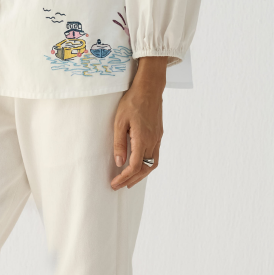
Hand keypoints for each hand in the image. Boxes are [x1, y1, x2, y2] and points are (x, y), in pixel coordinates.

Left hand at [111, 57, 166, 189]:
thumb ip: (119, 143)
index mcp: (142, 139)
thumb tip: (119, 162)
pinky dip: (147, 165)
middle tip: (119, 186)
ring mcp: (157, 138)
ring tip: (129, 180)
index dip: (124, 178)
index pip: (134, 166)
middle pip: (144, 169)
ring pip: (152, 164)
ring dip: (141, 175)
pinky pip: (155, 156)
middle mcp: (153, 142)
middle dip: (131, 180)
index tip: (114, 183)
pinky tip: (139, 165)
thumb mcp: (119, 122)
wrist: (149, 88)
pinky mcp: (159, 134)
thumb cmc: (132, 101)